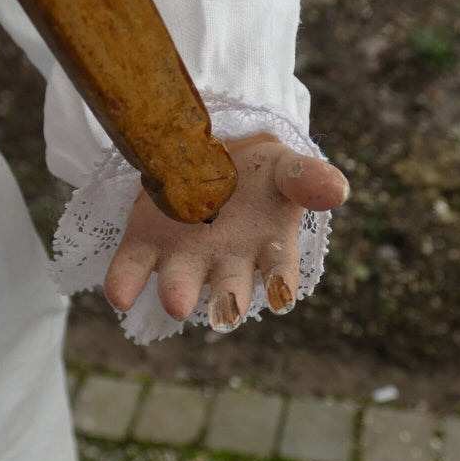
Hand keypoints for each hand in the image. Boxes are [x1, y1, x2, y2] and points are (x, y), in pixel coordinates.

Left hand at [104, 133, 348, 331]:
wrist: (209, 151)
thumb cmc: (257, 173)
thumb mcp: (286, 167)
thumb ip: (308, 178)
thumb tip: (339, 190)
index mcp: (266, 251)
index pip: (278, 276)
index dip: (280, 285)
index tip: (283, 292)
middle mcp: (225, 264)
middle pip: (227, 292)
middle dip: (226, 302)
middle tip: (226, 309)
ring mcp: (183, 257)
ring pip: (179, 284)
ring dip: (177, 293)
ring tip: (174, 302)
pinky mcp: (145, 243)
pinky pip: (132, 269)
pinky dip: (125, 283)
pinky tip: (120, 293)